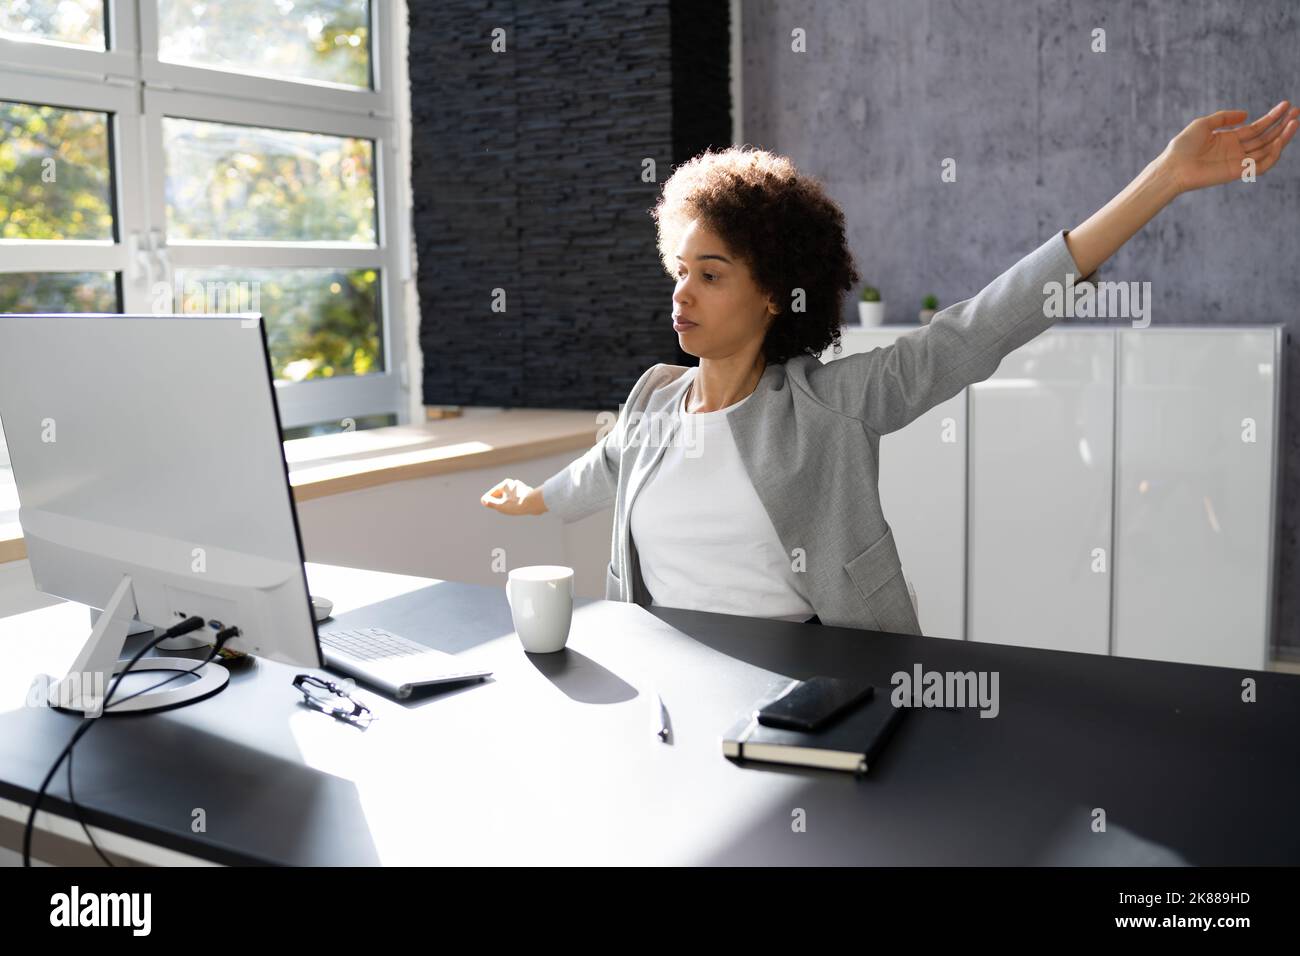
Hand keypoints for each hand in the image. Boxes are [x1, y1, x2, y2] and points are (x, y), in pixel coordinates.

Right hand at [480, 478, 545, 515]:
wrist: (535, 504)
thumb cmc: (516, 504)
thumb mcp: (501, 506)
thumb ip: (491, 503)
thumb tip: (484, 501)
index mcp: (506, 484)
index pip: (493, 492)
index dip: (488, 498)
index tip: (484, 502)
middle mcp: (514, 483)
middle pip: (502, 493)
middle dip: (498, 500)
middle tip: (493, 506)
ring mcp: (521, 488)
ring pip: (510, 496)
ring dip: (507, 501)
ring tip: (506, 508)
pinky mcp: (528, 493)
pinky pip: (518, 498)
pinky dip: (515, 502)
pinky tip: (516, 508)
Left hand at [1160, 101, 1298, 193]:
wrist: (1172, 166)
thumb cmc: (1182, 146)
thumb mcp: (1204, 124)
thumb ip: (1225, 117)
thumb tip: (1247, 114)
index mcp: (1229, 139)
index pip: (1257, 128)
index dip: (1272, 117)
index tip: (1286, 105)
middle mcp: (1236, 150)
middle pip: (1266, 137)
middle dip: (1282, 125)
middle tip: (1297, 111)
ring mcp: (1238, 162)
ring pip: (1267, 150)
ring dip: (1282, 137)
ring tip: (1294, 122)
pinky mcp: (1237, 172)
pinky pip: (1261, 165)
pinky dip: (1273, 154)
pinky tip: (1280, 140)